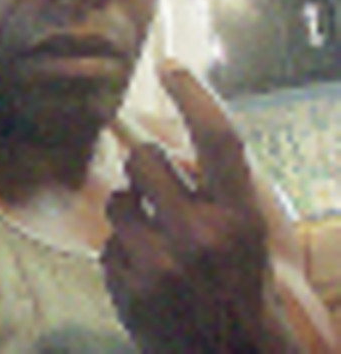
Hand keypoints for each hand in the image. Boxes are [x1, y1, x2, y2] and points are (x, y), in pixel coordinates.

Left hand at [102, 63, 288, 351]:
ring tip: (156, 243)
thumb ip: (215, 184)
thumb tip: (171, 142)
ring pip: (117, 200)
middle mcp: (202, 236)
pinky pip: (108, 243)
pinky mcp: (129, 288)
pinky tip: (148, 276)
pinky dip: (123, 252)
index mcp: (239, 215)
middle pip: (144, 159)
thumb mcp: (246, 231)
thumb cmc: (240, 283)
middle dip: (144, 168)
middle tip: (159, 194)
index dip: (193, 95)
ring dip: (130, 213)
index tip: (169, 65)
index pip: (217, 139)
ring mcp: (162, 265)